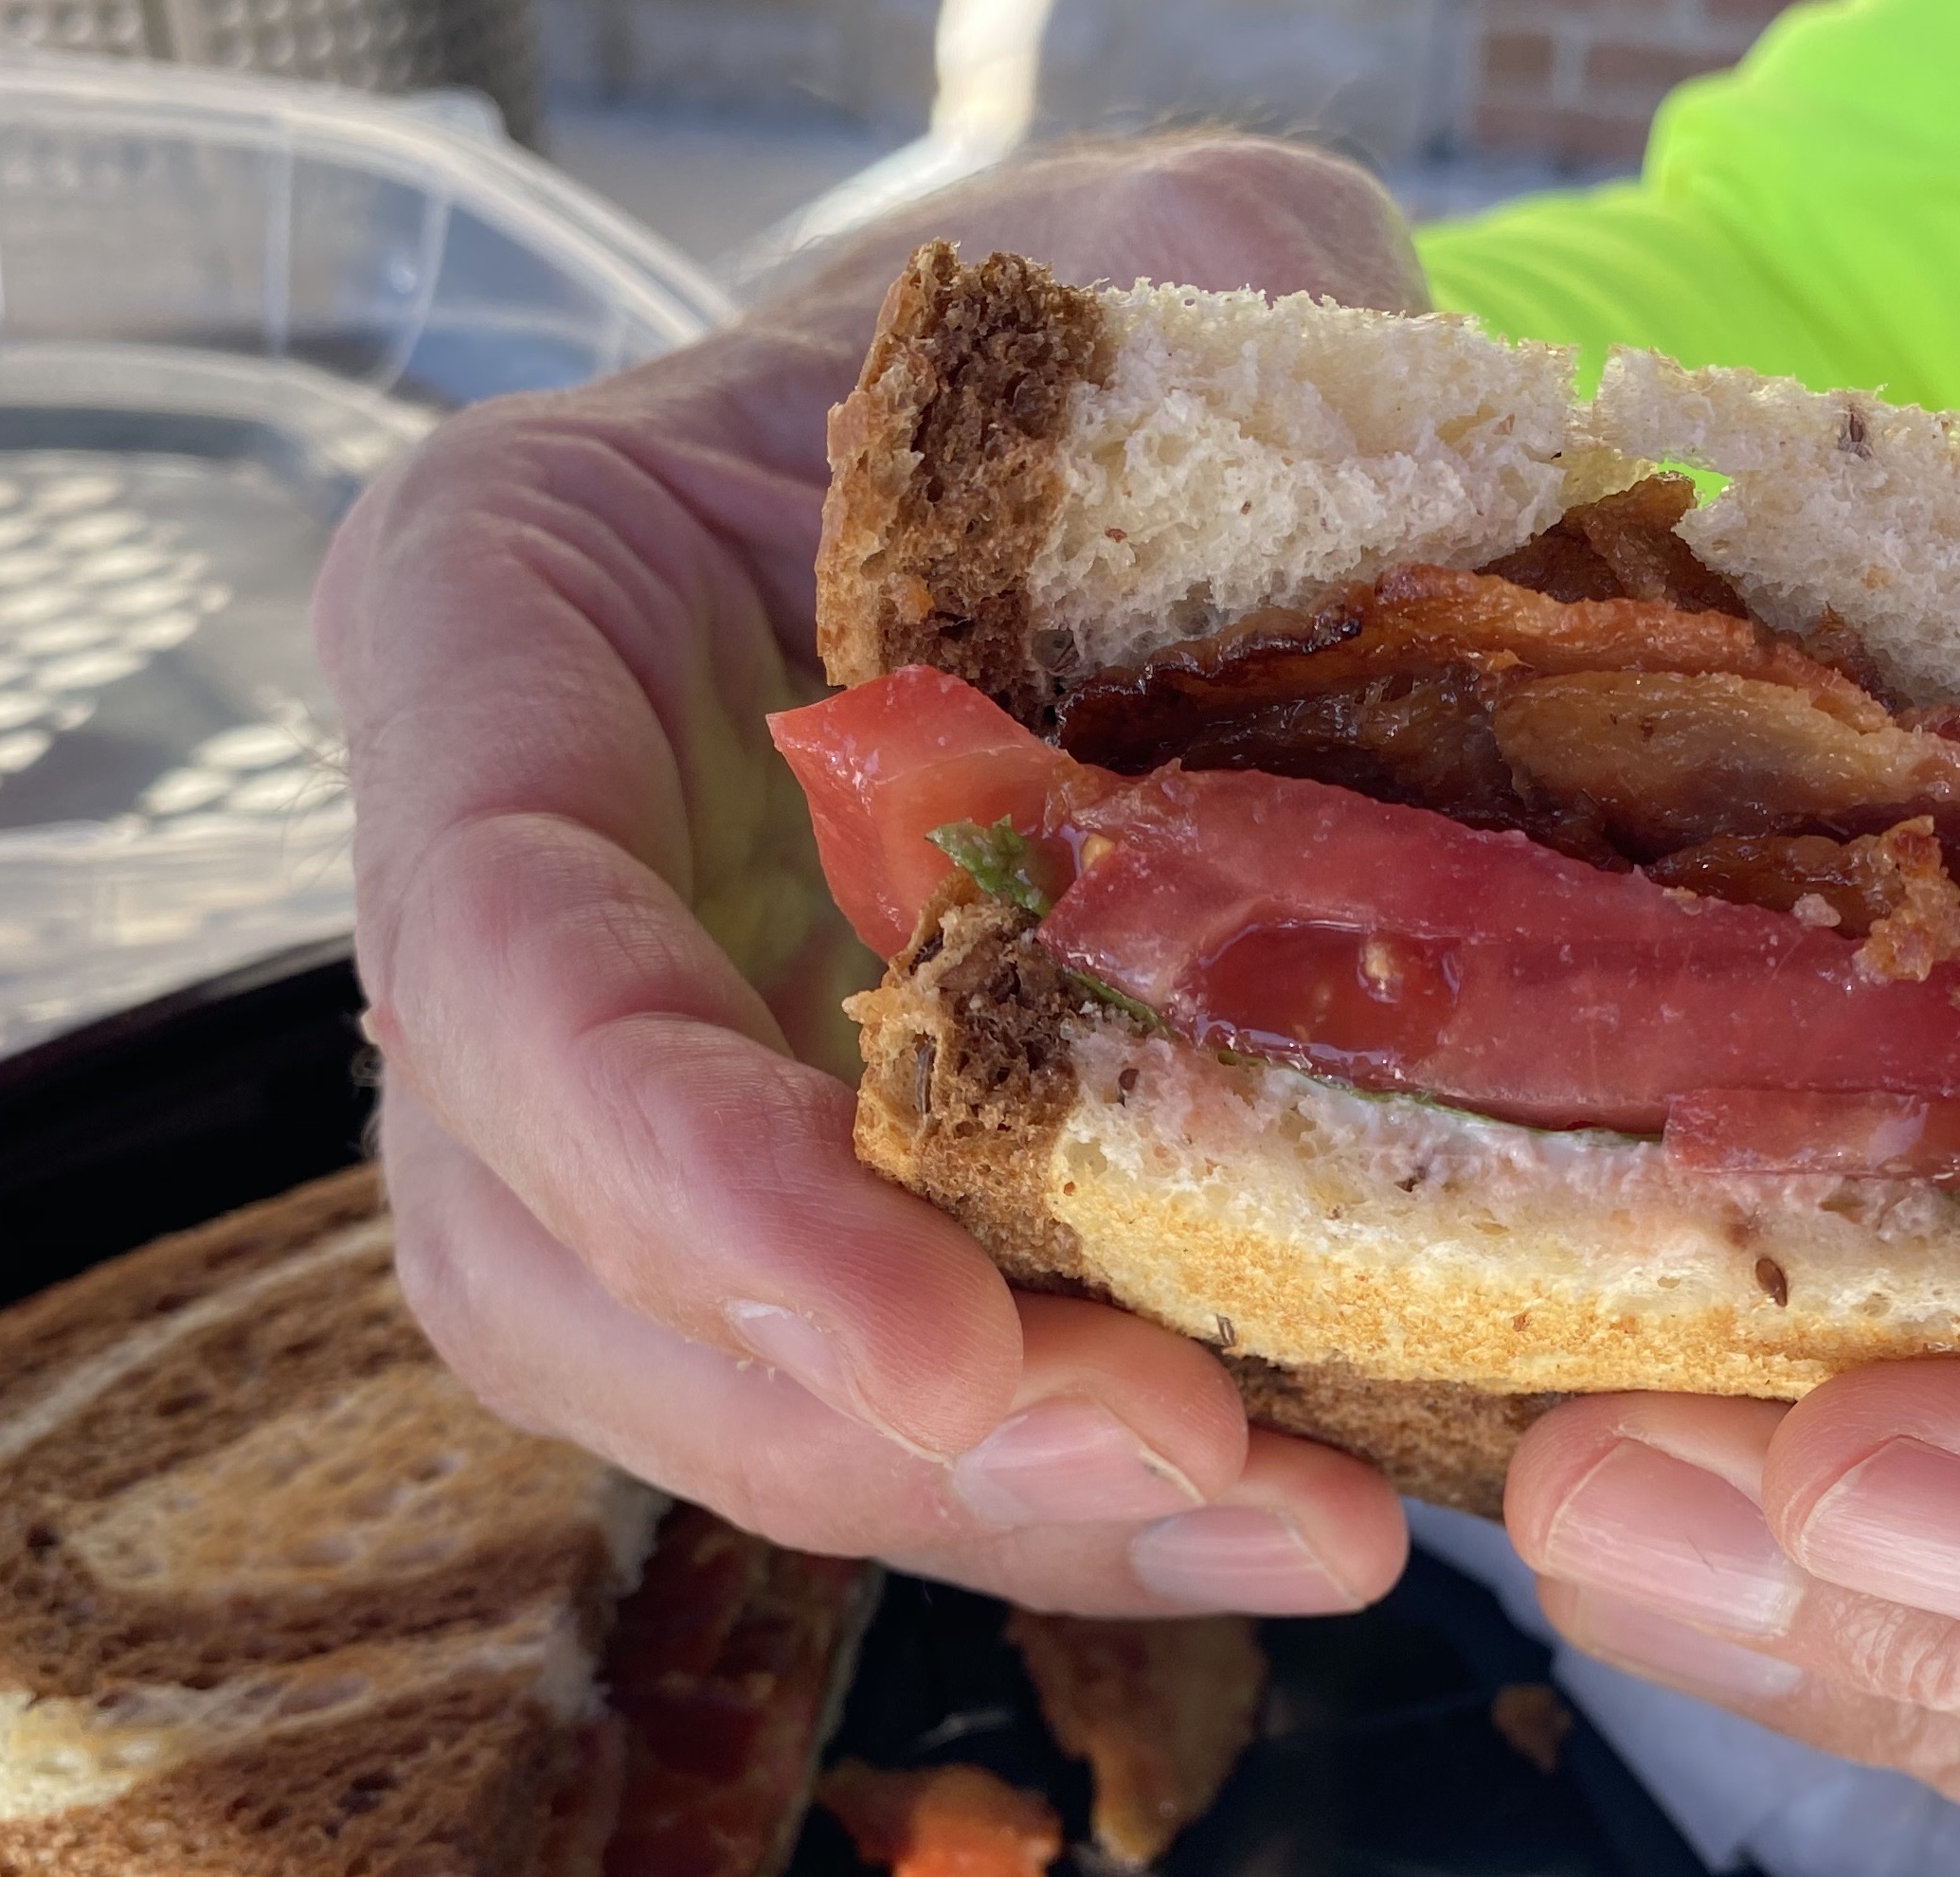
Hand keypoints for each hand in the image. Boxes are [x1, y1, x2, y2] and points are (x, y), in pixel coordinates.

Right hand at [318, 137, 1420, 1613]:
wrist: (1118, 462)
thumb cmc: (1095, 345)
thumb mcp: (1167, 268)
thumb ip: (1238, 357)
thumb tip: (1462, 550)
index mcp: (506, 610)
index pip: (497, 936)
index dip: (682, 1165)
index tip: (935, 1330)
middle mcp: (508, 887)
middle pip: (559, 1248)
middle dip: (858, 1410)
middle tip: (1183, 1463)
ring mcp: (620, 1089)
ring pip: (696, 1390)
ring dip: (986, 1499)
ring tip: (1295, 1524)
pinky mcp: (785, 1221)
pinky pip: (866, 1413)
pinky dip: (1060, 1490)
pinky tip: (1281, 1501)